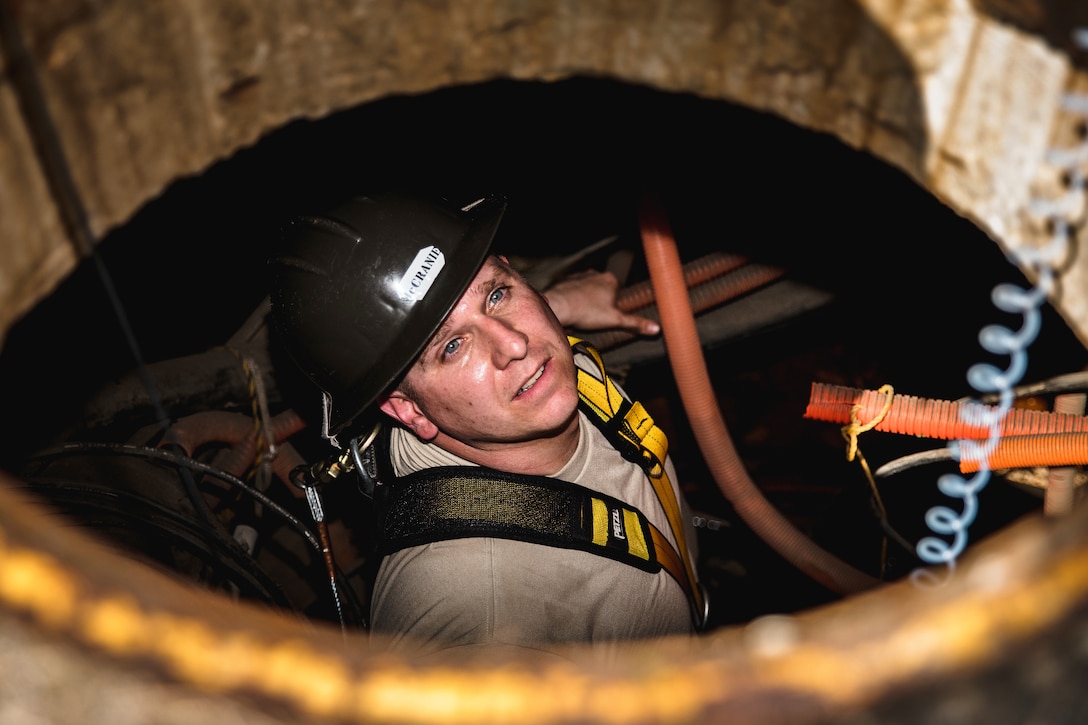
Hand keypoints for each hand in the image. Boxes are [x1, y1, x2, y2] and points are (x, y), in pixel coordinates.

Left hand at [544, 270, 659, 335]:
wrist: (558, 306)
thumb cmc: (586, 312)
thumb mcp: (615, 320)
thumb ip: (635, 323)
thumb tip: (656, 328)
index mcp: (611, 280)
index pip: (619, 294)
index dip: (614, 308)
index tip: (607, 316)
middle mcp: (596, 274)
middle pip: (604, 292)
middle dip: (600, 305)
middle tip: (594, 318)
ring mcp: (581, 276)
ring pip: (589, 291)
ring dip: (587, 302)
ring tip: (582, 316)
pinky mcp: (567, 280)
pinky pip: (574, 291)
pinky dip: (574, 300)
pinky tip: (572, 310)